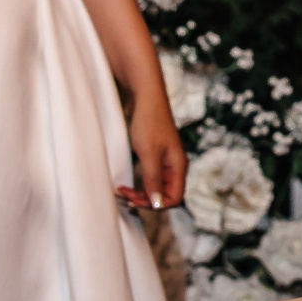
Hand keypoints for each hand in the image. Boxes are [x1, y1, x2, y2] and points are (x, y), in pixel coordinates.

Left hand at [117, 91, 187, 211]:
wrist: (145, 96)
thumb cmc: (149, 121)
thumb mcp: (149, 154)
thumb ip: (153, 180)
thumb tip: (157, 204)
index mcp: (178, 166)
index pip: (174, 198)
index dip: (155, 204)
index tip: (135, 201)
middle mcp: (174, 165)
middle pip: (165, 195)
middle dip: (146, 200)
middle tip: (125, 197)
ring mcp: (165, 160)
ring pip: (156, 186)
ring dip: (141, 193)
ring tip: (123, 192)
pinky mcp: (155, 154)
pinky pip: (150, 177)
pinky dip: (139, 183)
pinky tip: (127, 183)